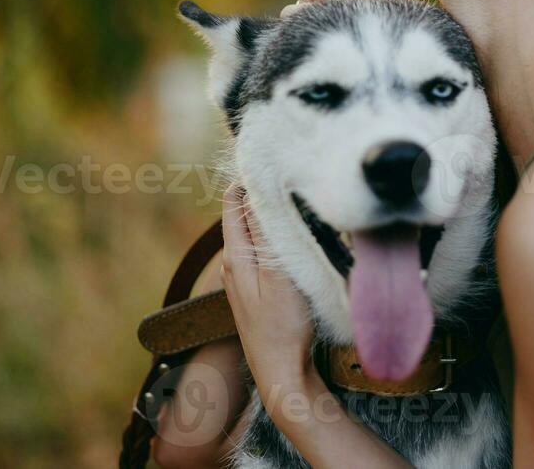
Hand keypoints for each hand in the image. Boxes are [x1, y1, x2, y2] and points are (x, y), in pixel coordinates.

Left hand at [221, 185, 314, 399]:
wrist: (283, 373)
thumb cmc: (283, 327)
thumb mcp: (278, 275)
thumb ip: (267, 234)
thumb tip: (258, 192)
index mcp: (235, 255)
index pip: (235, 202)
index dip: (252, 178)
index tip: (276, 160)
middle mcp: (235, 264)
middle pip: (246, 215)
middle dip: (265, 193)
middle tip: (294, 173)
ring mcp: (246, 279)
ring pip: (257, 233)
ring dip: (273, 215)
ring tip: (298, 198)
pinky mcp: (259, 291)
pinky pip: (266, 251)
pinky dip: (278, 237)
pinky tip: (297, 237)